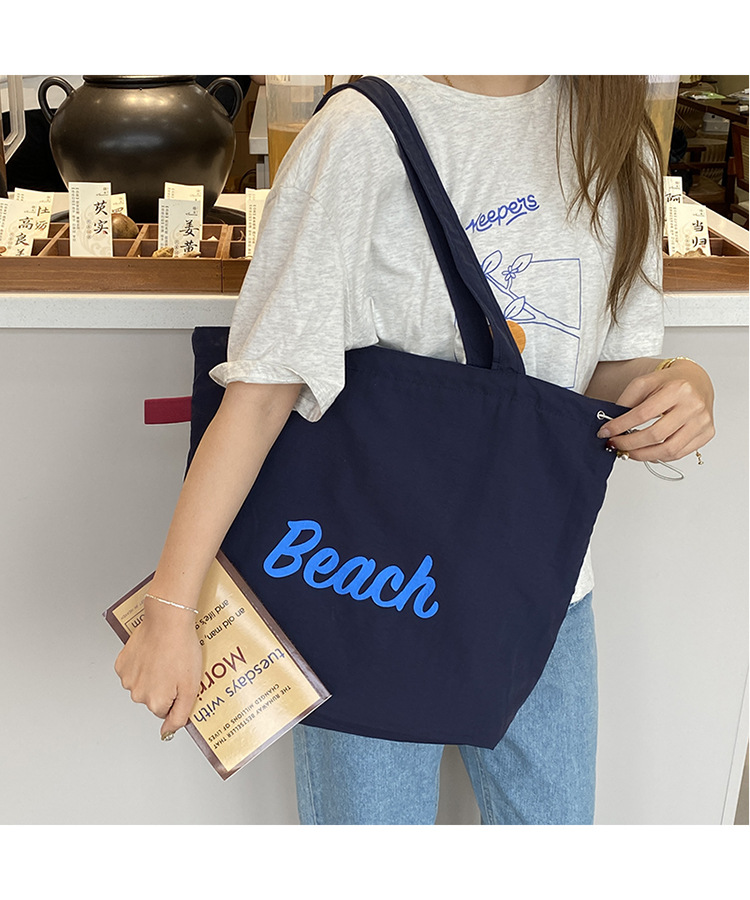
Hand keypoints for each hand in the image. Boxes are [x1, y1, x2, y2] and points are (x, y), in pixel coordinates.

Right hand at [114, 597, 202, 739]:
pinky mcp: (121, 664)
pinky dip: (141, 665)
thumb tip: (167, 733)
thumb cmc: (182, 650)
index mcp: (155, 703)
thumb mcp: (192, 687)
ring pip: (142, 685)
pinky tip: (152, 653)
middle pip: (153, 699)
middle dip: (164, 686)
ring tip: (164, 657)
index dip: (177, 695)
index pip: (167, 711)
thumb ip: (179, 715)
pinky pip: (132, 671)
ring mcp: (127, 679)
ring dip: (152, 675)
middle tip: (175, 666)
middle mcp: (137, 695)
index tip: (181, 679)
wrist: (167, 622)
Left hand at [596, 358, 714, 462]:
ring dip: (643, 455)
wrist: (695, 380)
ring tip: (628, 451)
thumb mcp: (644, 382)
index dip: (621, 426)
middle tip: (615, 444)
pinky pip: (679, 453)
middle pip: (656, 435)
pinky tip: (646, 451)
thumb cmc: (669, 382)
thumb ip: (627, 401)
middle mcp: (694, 406)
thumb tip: (612, 427)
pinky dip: (659, 456)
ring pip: (669, 450)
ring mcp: (703, 422)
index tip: (605, 432)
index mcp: (678, 389)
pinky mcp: (707, 434)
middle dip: (629, 444)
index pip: (643, 414)